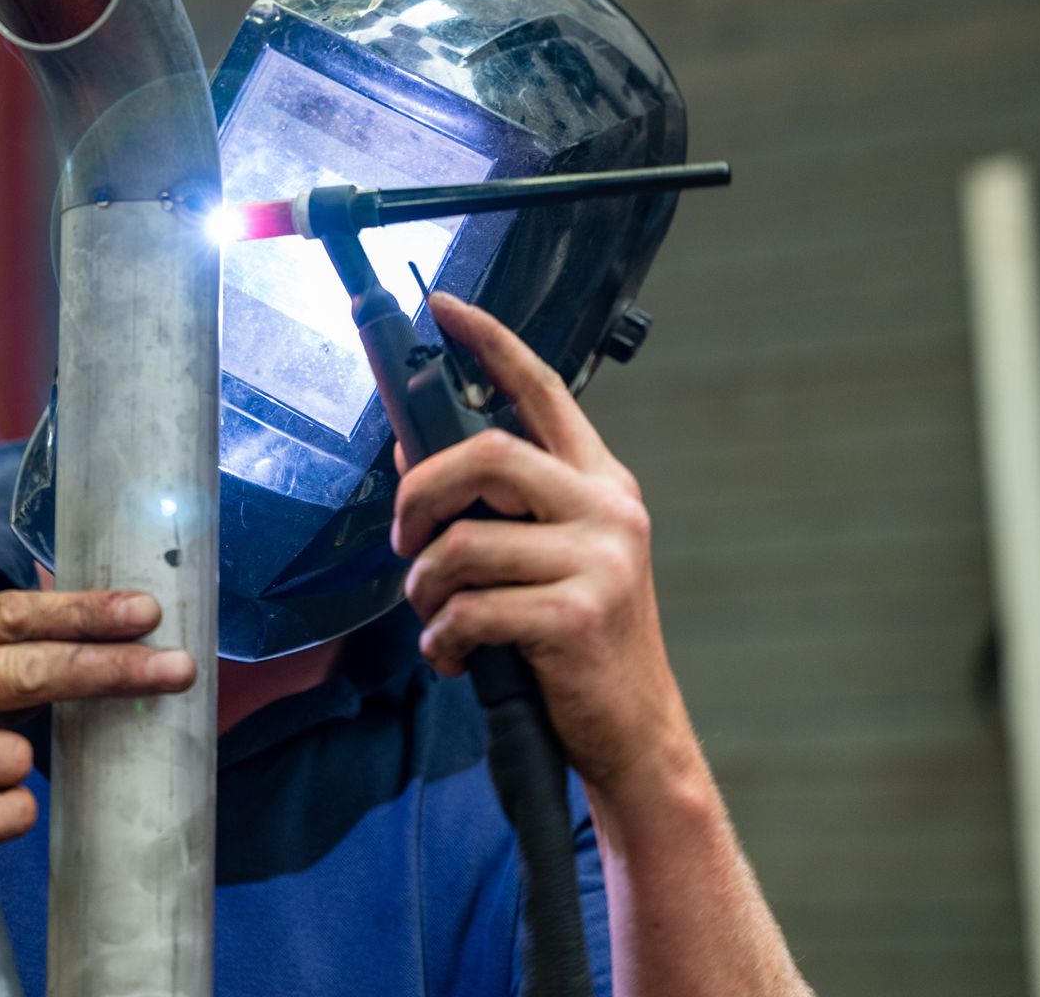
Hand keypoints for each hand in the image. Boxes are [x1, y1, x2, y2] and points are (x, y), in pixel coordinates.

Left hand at [391, 293, 698, 802]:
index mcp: (600, 484)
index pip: (543, 391)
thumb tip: (413, 452)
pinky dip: (442, 640)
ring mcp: (601, 560)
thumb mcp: (550, 561)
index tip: (445, 305)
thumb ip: (498, 508)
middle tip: (403, 543)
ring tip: (435, 619)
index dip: (491, 342)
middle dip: (419, 496)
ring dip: (423, 589)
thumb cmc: (576, 646)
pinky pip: (470, 608)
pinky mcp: (579, 616)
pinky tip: (455, 658)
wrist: (635, 734)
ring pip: (464, 544)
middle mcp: (609, 508)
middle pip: (486, 455)